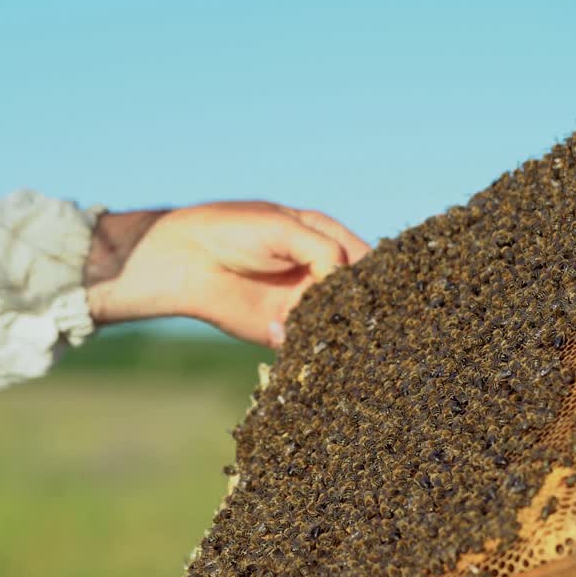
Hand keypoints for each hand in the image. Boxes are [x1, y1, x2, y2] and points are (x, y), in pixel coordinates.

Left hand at [85, 201, 369, 346]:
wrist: (188, 260)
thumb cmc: (234, 231)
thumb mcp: (285, 228)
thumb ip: (322, 251)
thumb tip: (346, 285)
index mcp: (327, 241)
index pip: (367, 260)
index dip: (379, 277)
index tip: (387, 291)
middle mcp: (321, 274)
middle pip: (356, 297)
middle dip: (363, 310)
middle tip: (369, 320)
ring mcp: (304, 304)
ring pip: (335, 324)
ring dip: (339, 332)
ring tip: (335, 330)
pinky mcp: (283, 331)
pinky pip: (307, 344)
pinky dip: (310, 347)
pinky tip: (302, 340)